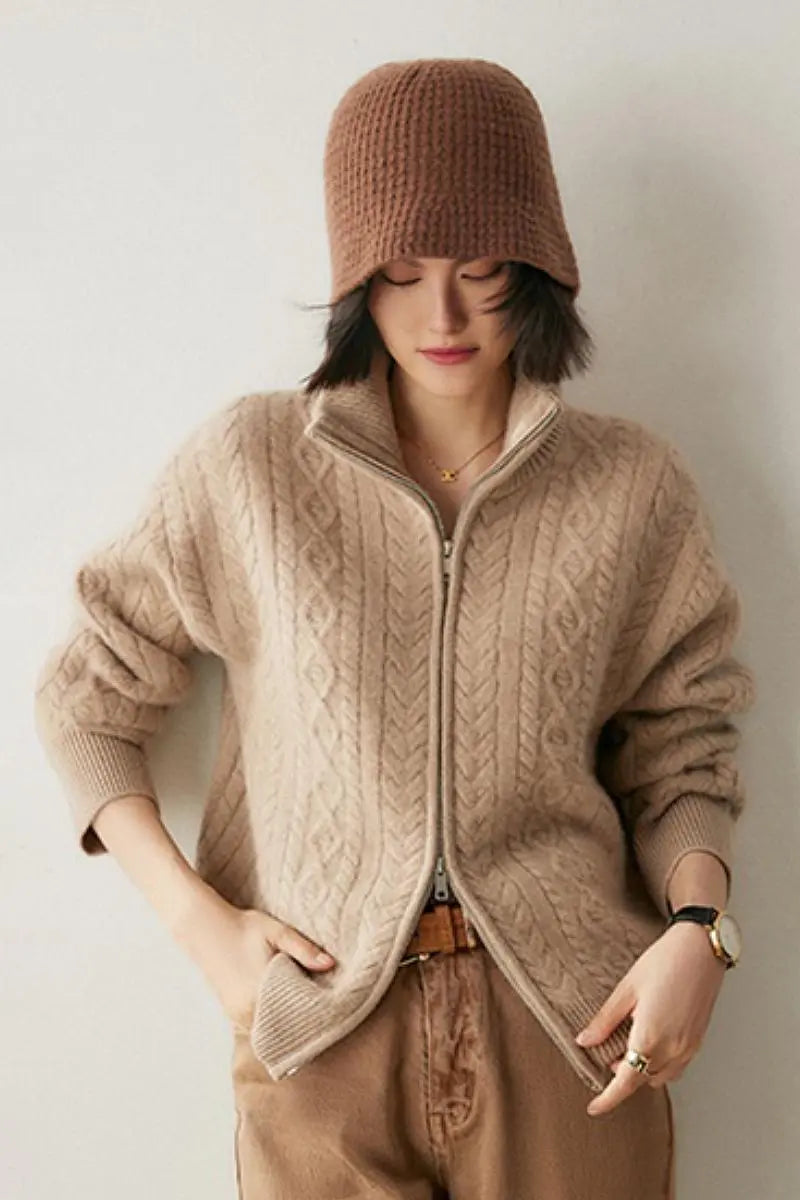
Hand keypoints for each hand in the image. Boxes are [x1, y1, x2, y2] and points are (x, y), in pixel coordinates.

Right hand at [172, 887, 336, 1031]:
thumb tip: (330, 964)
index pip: (295, 1019)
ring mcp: (237, 1015)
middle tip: (325, 1018)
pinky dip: (272, 1023)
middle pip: (284, 1030)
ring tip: (307, 1015)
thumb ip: (304, 950)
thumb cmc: (243, 927)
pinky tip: (285, 1012)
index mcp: (261, 992)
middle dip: (303, 1026)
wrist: (204, 927)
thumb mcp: (277, 932)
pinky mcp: (231, 1013)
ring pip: (270, 1032)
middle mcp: (247, 1011)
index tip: (332, 1015)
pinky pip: (257, 1027)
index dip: (314, 1019)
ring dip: (287, 1027)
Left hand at [574, 921, 726, 1116]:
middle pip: (642, 1079)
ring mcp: (688, 1047)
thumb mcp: (627, 989)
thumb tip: (585, 1041)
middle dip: (623, 1075)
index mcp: (651, 1037)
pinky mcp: (698, 1041)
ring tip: (628, 1042)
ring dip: (642, 1069)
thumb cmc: (664, 962)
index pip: (626, 1082)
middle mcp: (673, 1049)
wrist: (701, 949)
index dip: (608, 1099)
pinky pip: (676, 1066)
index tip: (594, 1107)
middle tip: (607, 1053)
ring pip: (660, 1076)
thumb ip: (606, 1020)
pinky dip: (659, 1062)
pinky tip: (650, 1038)